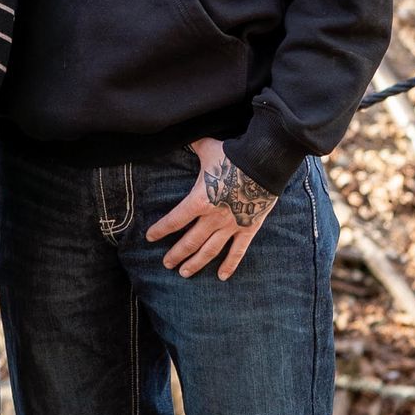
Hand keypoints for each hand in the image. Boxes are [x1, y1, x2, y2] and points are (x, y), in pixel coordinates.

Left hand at [146, 137, 278, 280]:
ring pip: (210, 251)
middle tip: (166, 264)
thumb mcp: (208, 148)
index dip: (161, 230)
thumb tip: (183, 136)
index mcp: (199, 200)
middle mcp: (213, 217)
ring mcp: (231, 225)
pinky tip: (222, 277)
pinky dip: (230, 265)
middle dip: (176, 254)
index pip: (174, 220)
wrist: (264, 163)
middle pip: (190, 241)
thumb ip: (193, 146)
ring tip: (184, 273)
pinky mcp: (248, 228)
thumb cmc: (233, 155)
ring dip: (196, 263)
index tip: (150, 237)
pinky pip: (238, 251)